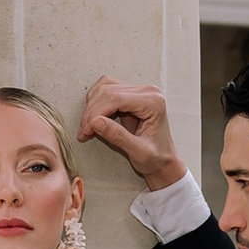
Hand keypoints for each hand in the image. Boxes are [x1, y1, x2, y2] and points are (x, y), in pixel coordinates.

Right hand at [80, 76, 187, 193]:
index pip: (116, 98)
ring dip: (92, 107)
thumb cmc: (157, 157)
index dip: (96, 113)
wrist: (163, 160)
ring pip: (104, 88)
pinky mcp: (130, 95)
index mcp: (152, 103)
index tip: (87, 130)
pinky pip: (107, 91)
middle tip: (85, 132)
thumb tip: (96, 122)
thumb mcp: (138, 152)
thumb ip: (118, 136)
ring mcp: (138, 91)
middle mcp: (147, 92)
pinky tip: (96, 120)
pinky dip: (96, 104)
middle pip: (108, 91)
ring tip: (89, 128)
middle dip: (91, 112)